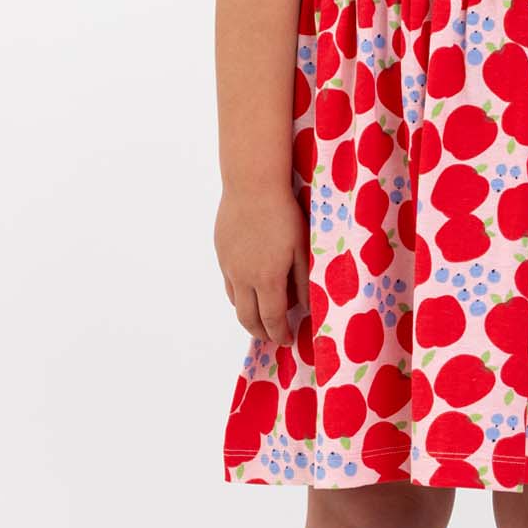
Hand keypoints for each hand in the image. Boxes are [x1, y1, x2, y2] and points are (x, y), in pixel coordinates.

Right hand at [215, 185, 309, 346]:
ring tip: (261, 319)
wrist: (252, 186)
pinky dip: (239, 296)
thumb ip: (303, 281)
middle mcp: (244, 278)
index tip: (287, 341)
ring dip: (247, 316)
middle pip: (248, 318)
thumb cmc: (284, 215)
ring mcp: (229, 266)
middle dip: (261, 333)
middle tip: (273, 338)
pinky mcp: (221, 253)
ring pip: (235, 302)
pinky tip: (249, 291)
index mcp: (268, 279)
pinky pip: (229, 283)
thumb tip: (305, 307)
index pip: (272, 318)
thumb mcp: (302, 248)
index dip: (280, 334)